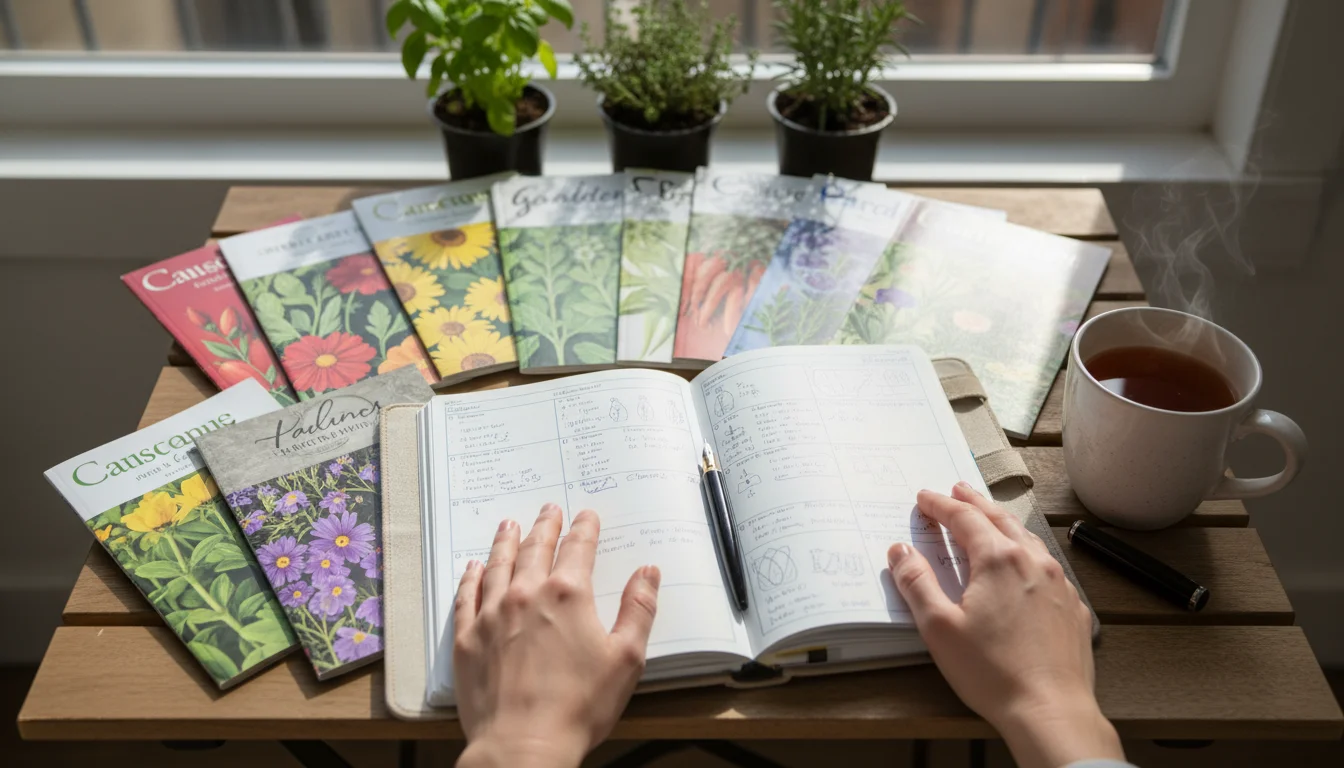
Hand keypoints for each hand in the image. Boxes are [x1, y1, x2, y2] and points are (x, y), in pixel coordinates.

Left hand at [453, 503, 660, 767]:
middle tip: (547, 510)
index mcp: (569, 595)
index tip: (586, 516)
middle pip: (535, 548)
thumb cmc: (578, 707)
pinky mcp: (466, 638)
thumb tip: (648, 572)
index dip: (584, 529)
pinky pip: (466, 596)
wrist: (523, 745)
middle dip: (544, 526)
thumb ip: (639, 609)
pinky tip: (473, 568)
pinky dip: (471, 578)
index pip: (578, 548)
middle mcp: (527, 595)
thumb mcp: (626, 659)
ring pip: (498, 565)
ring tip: (509, 525)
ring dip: (505, 542)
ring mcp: (492, 615)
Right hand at [888, 483, 1123, 767]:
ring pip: (1028, 540)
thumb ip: (917, 584)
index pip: (964, 519)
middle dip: (974, 503)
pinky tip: (1026, 565)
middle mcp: (1033, 562)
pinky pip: (1048, 567)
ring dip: (1004, 523)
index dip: (941, 506)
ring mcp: (1059, 583)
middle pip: (999, 520)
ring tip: (991, 518)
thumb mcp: (939, 628)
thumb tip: (900, 551)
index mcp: (998, 560)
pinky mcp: (1073, 608)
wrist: (1051, 711)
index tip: (925, 498)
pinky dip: (1029, 554)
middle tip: (958, 490)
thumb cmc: (993, 672)